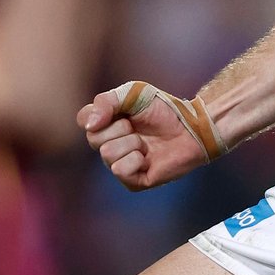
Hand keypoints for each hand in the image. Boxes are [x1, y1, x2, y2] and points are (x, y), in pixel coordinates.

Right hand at [78, 82, 208, 190]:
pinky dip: (136, 159)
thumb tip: (89, 125)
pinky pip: (120, 170)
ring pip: (107, 153)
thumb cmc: (163, 110)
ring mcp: (120, 164)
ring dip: (132, 142)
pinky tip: (148, 156)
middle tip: (138, 126)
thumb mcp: (134, 93)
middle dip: (120, 127)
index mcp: (106, 125)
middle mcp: (109, 146)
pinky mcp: (132, 181)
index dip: (99, 113)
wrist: (191, 126)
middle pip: (94, 138)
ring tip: (146, 142)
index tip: (122, 110)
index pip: (83, 119)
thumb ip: (107, 101)